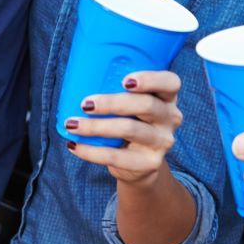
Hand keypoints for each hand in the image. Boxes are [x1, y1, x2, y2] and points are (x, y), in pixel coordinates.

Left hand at [64, 70, 182, 184]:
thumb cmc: (130, 122)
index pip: (171, 82)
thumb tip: (78, 80)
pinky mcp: (150, 163)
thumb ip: (117, 90)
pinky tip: (74, 146)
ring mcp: (162, 141)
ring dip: (96, 127)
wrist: (140, 164)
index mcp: (167, 97)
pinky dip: (91, 151)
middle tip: (85, 104)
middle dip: (112, 103)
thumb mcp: (132, 105)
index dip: (150, 79)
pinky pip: (116, 156)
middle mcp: (170, 118)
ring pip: (129, 129)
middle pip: (146, 105)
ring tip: (72, 124)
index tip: (124, 81)